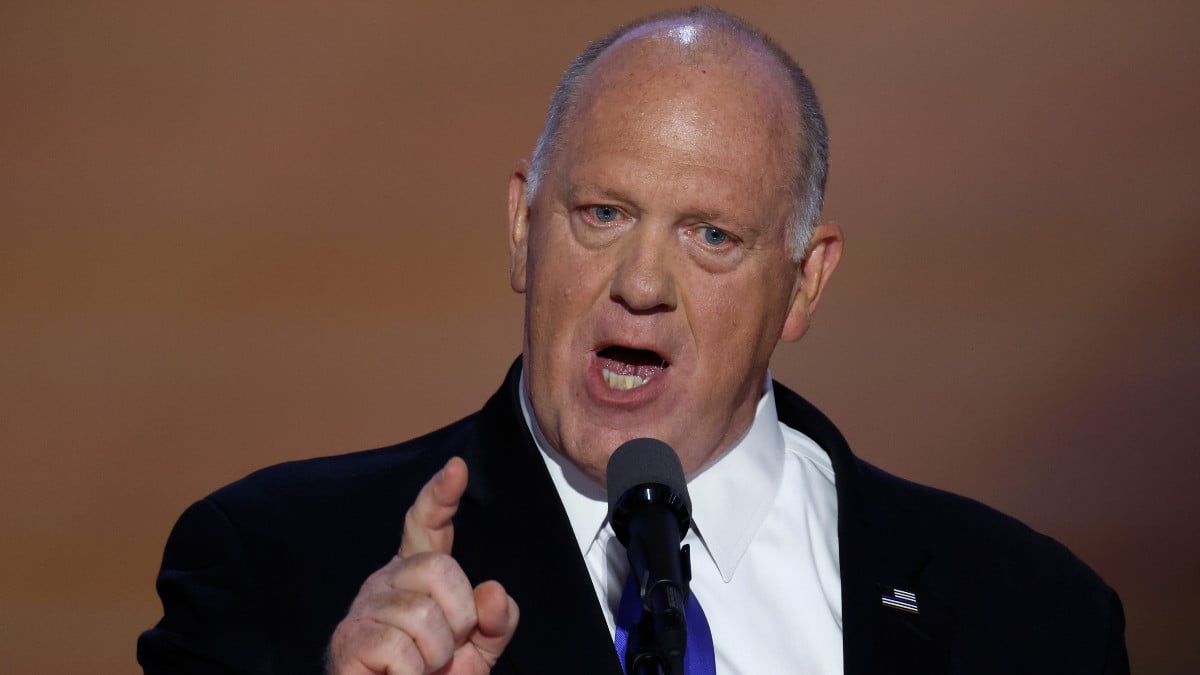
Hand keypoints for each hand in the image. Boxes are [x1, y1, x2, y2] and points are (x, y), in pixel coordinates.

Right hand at [328, 457, 519, 673]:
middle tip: (446, 650)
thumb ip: (496, 620)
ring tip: (421, 669)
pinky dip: (413, 674)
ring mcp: (364, 608)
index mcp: (418, 574)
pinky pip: (399, 648)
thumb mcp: (479, 648)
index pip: (427, 524)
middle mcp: (387, 580)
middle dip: (459, 618)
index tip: (457, 468)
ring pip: (423, 615)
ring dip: (436, 656)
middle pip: (440, 569)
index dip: (440, 495)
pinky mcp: (348, 640)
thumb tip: (492, 591)